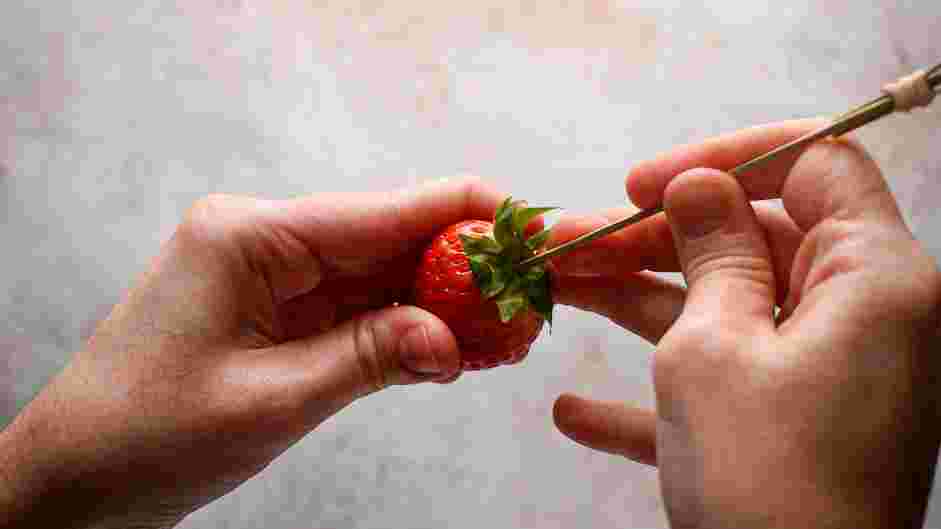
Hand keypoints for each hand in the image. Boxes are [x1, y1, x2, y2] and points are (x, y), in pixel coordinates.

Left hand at [0, 177, 503, 528]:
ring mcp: (275, 276)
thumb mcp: (269, 399)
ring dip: (443, 306)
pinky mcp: (282, 311)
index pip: (384, 211)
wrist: (77, 479)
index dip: (467, 216)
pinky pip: (360, 311)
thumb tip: (453, 339)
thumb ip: (368, 359)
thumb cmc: (145, 434)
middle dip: (465, 271)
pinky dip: (408, 331)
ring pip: (383, 278)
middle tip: (530, 304)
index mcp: (251, 236)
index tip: (531, 230)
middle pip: (391, 240)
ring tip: (507, 335)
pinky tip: (457, 348)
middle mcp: (267, 240)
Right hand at [550, 120, 940, 527]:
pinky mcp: (793, 431)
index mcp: (873, 279)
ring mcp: (827, 378)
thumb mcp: (715, 346)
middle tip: (565, 244)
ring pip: (723, 313)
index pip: (814, 166)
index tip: (641, 186)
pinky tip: (575, 412)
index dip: (724, 161)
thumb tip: (700, 183)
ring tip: (552, 292)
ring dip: (635, 307)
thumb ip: (710, 251)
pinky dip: (653, 399)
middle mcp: (862, 320)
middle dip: (649, 243)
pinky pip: (722, 392)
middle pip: (751, 243)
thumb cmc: (770, 484)